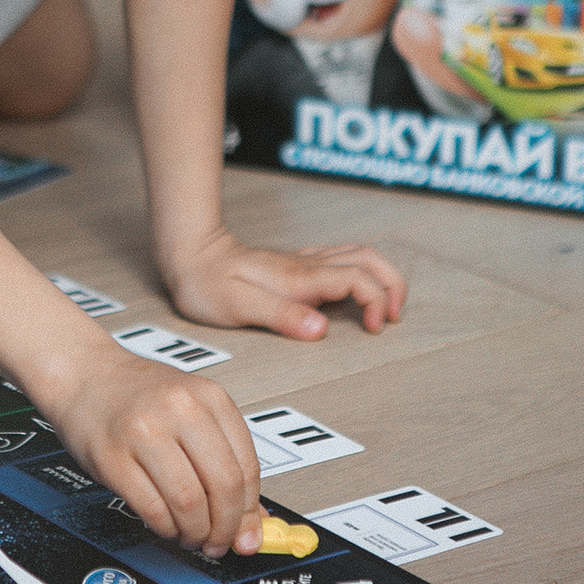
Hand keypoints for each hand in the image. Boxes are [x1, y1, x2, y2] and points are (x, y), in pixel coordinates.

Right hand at [45, 344, 263, 557]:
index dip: (250, 511)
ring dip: (194, 532)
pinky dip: (165, 527)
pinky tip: (166, 524)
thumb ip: (224, 459)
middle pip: (223, 486)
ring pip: (188, 502)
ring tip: (191, 534)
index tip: (247, 533)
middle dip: (225, 527)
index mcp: (208, 396)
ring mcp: (144, 432)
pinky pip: (152, 508)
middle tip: (219, 542)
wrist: (86, 374)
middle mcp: (179, 409)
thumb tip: (252, 519)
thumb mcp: (192, 411)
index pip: (247, 467)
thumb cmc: (138, 394)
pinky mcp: (112, 457)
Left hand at [164, 228, 405, 339]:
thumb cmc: (207, 283)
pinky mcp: (297, 265)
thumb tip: (320, 329)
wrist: (189, 254)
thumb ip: (281, 316)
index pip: (358, 279)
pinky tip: (357, 292)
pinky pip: (343, 258)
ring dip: (382, 277)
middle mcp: (307, 265)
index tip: (373, 328)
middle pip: (370, 260)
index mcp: (300, 277)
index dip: (376, 302)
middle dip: (393, 286)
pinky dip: (364, 272)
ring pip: (360, 254)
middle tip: (392, 318)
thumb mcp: (238, 306)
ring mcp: (304, 262)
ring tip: (385, 308)